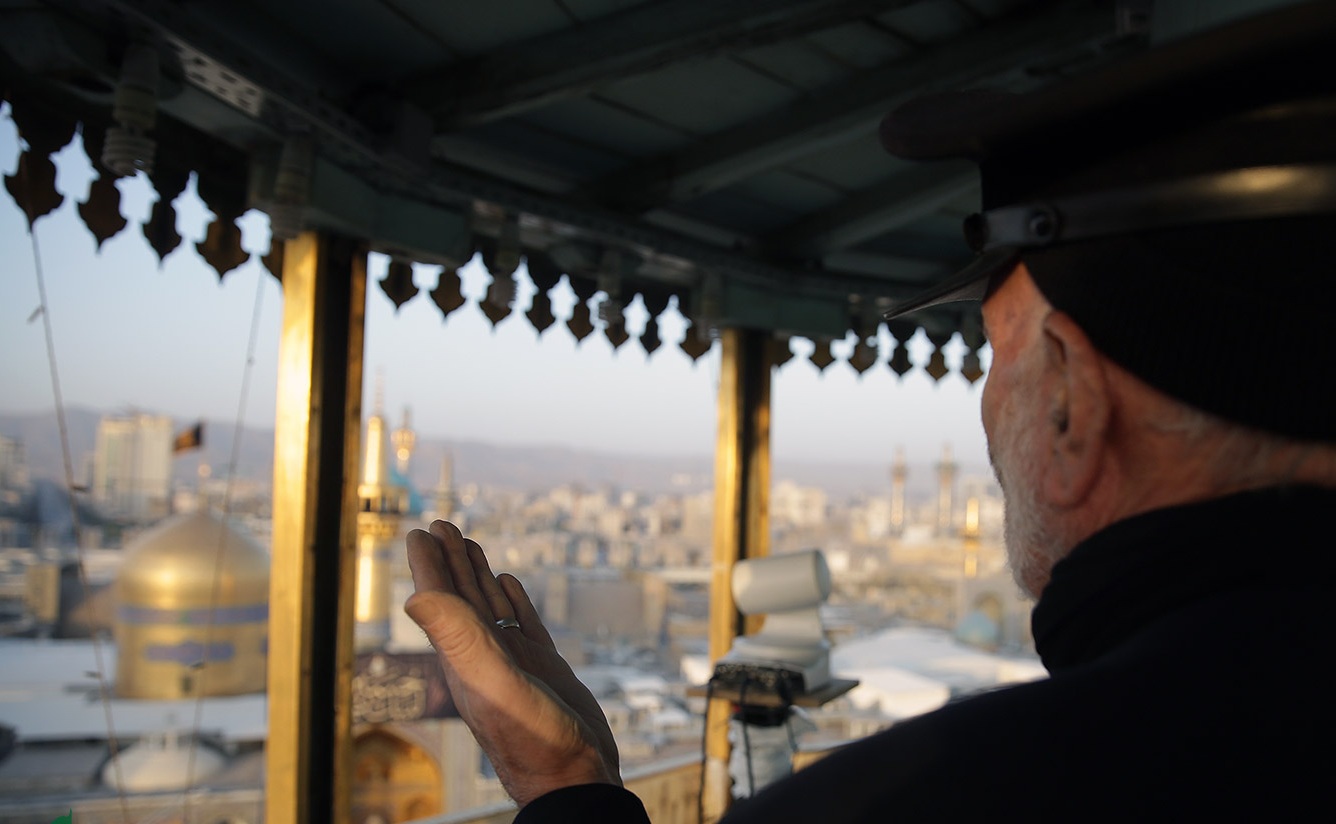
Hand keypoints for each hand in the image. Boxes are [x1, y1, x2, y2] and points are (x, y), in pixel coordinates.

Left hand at [405, 520, 620, 805]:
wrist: (575, 778)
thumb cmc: (533, 740)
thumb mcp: (492, 683)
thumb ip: (458, 639)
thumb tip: (415, 596)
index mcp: (465, 657)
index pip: (441, 598)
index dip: (428, 564)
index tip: (418, 531)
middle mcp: (484, 657)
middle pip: (461, 596)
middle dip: (450, 559)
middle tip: (441, 524)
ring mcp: (515, 662)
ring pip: (490, 606)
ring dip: (477, 574)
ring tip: (468, 543)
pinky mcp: (544, 668)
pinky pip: (522, 624)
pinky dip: (513, 600)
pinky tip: (508, 583)